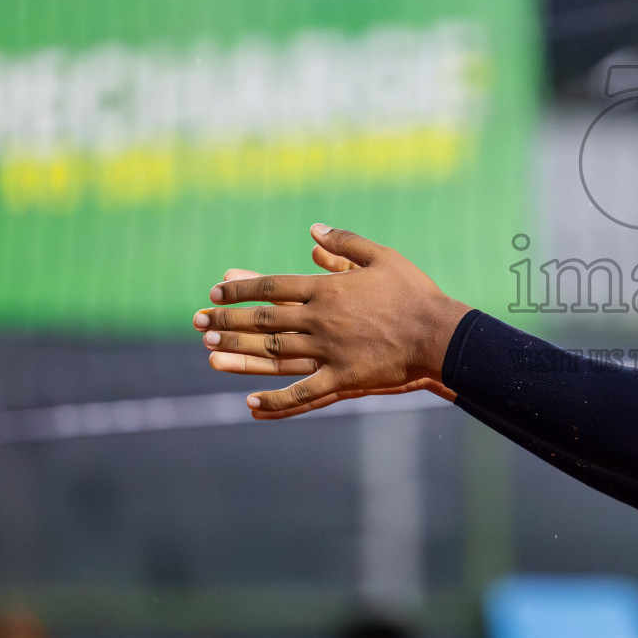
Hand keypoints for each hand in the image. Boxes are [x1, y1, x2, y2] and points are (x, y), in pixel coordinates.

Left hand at [194, 224, 467, 419]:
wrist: (441, 335)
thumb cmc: (415, 292)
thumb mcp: (383, 257)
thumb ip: (345, 244)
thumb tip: (313, 232)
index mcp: (328, 290)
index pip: (273, 286)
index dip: (241, 288)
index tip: (216, 290)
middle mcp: (321, 320)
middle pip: (264, 320)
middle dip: (227, 320)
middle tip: (197, 323)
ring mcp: (330, 352)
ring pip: (273, 354)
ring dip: (239, 353)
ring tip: (209, 353)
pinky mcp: (344, 379)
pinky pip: (303, 393)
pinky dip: (276, 400)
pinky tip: (251, 404)